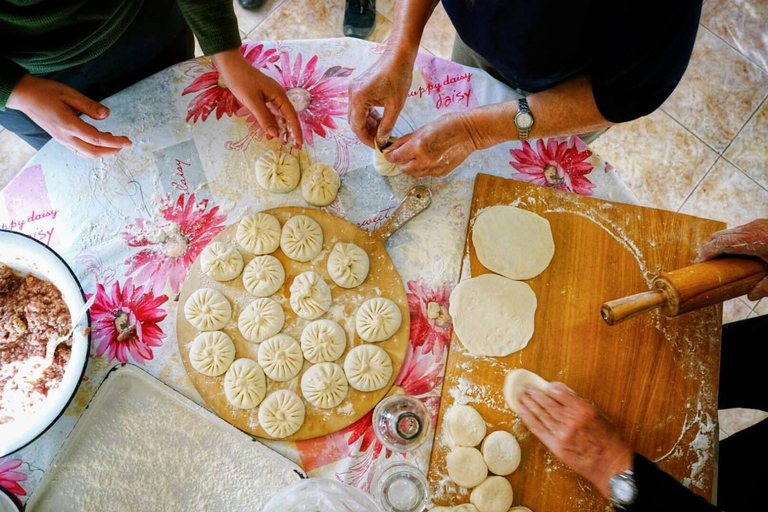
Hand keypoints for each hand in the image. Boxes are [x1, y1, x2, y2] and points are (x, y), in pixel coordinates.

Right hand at [6, 75, 131, 157]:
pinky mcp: (60, 139)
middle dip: (111, 150)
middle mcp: (65, 136)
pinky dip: (92, 149)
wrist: (24, 96)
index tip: (128, 141)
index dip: (115, 142)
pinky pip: (79, 150)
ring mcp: (62, 140)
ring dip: (102, 152)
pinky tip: (98, 140)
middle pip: (93, 152)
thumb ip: (89, 106)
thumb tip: (107, 115)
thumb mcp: (69, 94)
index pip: (97, 138)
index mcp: (68, 124)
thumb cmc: (46, 92)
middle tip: (124, 143)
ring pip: (86, 154)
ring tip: (114, 142)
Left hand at [213, 49, 302, 147]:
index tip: (299, 144)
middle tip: (293, 146)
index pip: (291, 116)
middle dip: (291, 131)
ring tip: (284, 141)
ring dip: (282, 128)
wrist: (230, 65)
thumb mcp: (252, 101)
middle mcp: (277, 96)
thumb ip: (264, 118)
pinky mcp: (263, 97)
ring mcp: (270, 96)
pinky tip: (272, 130)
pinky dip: (273, 122)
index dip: (296, 131)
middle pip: (288, 116)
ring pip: (280, 115)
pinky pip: (272, 112)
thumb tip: (275, 134)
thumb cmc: (241, 80)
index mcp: (279, 95)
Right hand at [348, 51, 413, 147]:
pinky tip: (379, 121)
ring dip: (368, 125)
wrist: (398, 56)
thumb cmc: (398, 77)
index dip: (366, 139)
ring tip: (382, 132)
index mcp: (359, 98)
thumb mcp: (395, 106)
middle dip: (366, 133)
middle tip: (380, 141)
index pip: (357, 127)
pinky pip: (360, 107)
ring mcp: (354, 90)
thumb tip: (381, 140)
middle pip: (354, 122)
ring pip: (357, 115)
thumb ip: (387, 125)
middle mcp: (352, 94)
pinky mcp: (358, 88)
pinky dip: (368, 116)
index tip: (377, 146)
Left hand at [386, 112, 480, 176]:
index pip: (396, 157)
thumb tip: (392, 147)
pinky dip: (422, 168)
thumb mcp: (423, 128)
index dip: (390, 155)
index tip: (389, 153)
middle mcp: (425, 161)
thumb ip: (406, 140)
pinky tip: (428, 158)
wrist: (470, 132)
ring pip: (413, 174)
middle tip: (402, 154)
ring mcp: (434, 169)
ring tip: (415, 157)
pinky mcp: (441, 173)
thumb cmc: (448, 125)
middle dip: (400, 162)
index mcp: (418, 147)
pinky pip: (425, 174)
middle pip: (403, 169)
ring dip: (410, 167)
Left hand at [518, 382, 633, 498]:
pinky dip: (529, 419)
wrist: (611, 467)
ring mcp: (561, 434)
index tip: (545, 386)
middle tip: (527, 389)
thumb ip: (581, 405)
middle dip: (535, 394)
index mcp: (583, 410)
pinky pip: (538, 429)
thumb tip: (564, 395)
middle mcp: (570, 420)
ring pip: (540, 414)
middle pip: (547, 402)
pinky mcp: (555, 446)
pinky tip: (522, 412)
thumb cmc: (609, 442)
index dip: (550, 388)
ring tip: (521, 398)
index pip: (560, 392)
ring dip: (529, 404)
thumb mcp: (600, 416)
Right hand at [696, 219, 767, 300]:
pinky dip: (731, 241)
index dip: (706, 252)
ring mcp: (757, 224)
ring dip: (720, 244)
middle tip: (703, 264)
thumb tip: (751, 295)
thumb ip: (766, 287)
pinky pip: (739, 231)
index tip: (698, 263)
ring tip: (716, 260)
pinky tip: (733, 253)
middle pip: (720, 236)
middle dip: (709, 249)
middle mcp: (752, 228)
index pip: (720, 243)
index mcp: (754, 240)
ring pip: (729, 232)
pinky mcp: (762, 224)